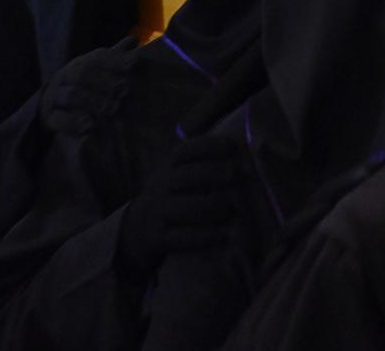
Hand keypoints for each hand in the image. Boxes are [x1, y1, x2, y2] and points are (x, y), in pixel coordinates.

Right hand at [40, 45, 130, 136]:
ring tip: (111, 109)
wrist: (51, 102)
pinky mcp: (50, 116)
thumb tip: (133, 40)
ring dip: (92, 100)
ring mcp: (56, 95)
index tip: (133, 64)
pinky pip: (59, 118)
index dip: (116, 60)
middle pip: (84, 74)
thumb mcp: (98, 70)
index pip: (98, 57)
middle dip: (105, 81)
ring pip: (72, 95)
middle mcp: (67, 76)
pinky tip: (89, 127)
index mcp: (81, 63)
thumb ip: (116, 58)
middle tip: (125, 89)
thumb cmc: (85, 84)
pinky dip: (74, 122)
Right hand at [117, 134, 243, 272]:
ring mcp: (158, 213)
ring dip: (212, 207)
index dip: (208, 146)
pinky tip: (224, 235)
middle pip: (187, 176)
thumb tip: (247, 153)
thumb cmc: (172, 195)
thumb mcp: (178, 173)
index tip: (231, 147)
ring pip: (185, 208)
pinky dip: (205, 237)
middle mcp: (161, 186)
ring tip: (233, 208)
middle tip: (237, 174)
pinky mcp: (158, 239)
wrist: (137, 229)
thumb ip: (204, 163)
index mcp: (169, 166)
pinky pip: (182, 238)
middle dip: (213, 173)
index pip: (186, 151)